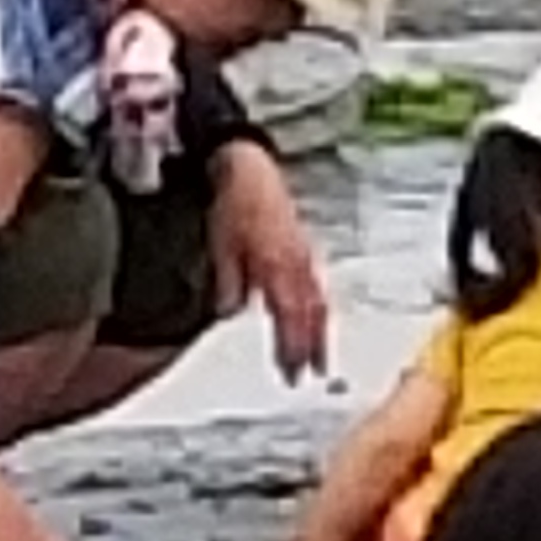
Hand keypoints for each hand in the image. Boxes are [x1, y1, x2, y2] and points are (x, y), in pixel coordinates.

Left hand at [211, 136, 331, 383]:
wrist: (248, 166)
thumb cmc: (234, 203)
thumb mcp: (221, 244)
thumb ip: (229, 281)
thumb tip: (230, 311)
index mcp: (278, 263)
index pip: (290, 314)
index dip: (293, 346)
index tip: (293, 372)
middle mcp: (298, 261)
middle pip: (310, 312)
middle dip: (311, 346)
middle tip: (308, 374)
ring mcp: (304, 253)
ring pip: (318, 299)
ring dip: (319, 331)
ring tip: (320, 357)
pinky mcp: (304, 247)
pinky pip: (317, 284)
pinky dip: (318, 308)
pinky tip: (315, 318)